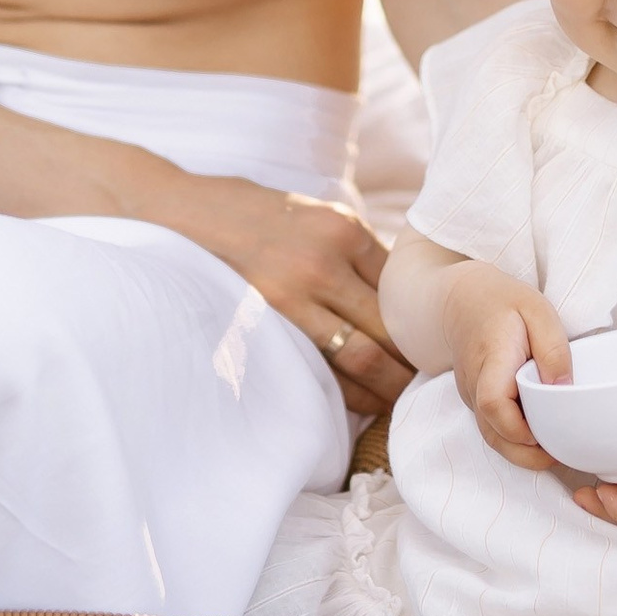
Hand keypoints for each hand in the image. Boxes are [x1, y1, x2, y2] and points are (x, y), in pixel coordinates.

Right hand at [115, 162, 408, 413]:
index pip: (403, 287)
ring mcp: (293, 292)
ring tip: (403, 402)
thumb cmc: (250, 215)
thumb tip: (400, 295)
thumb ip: (353, 250)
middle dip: (416, 359)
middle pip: (392, 323)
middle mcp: (326, 258)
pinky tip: (362, 404)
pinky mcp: (264, 319)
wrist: (179, 211)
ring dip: (388, 385)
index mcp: (345, 229)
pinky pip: (320, 367)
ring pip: (363, 354)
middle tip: (433, 384)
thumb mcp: (313, 214)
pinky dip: (347, 391)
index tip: (437, 343)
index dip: (423, 321)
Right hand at [440, 268, 573, 470]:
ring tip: (556, 451)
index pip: (493, 403)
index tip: (546, 434)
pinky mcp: (477, 402)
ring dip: (522, 453)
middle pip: (493, 434)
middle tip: (561, 455)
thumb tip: (564, 390)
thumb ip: (553, 349)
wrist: (463, 300)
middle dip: (526, 455)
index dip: (519, 428)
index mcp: (491, 359)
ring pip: (493, 438)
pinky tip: (541, 437)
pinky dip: (516, 441)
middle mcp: (474, 385)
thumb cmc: (503, 302)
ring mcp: (471, 397)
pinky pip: (494, 430)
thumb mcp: (537, 311)